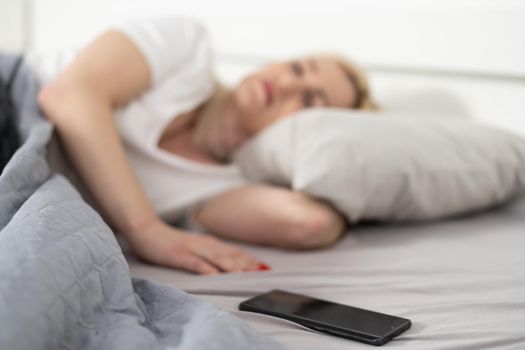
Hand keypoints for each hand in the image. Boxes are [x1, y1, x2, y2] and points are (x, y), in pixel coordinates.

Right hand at [127, 220, 267, 273]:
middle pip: (230, 255)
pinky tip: (216, 276)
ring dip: (233, 266)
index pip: (234, 251)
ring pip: (217, 258)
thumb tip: (228, 263)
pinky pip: (195, 263)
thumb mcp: (195, 246)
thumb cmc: (171, 241)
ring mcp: (192, 249)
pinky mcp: (179, 256)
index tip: (265, 267)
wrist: (147, 231)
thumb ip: (210, 253)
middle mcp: (204, 244)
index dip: (250, 259)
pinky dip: (207, 269)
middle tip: (263, 271)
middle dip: (247, 263)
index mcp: (209, 243)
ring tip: (246, 273)